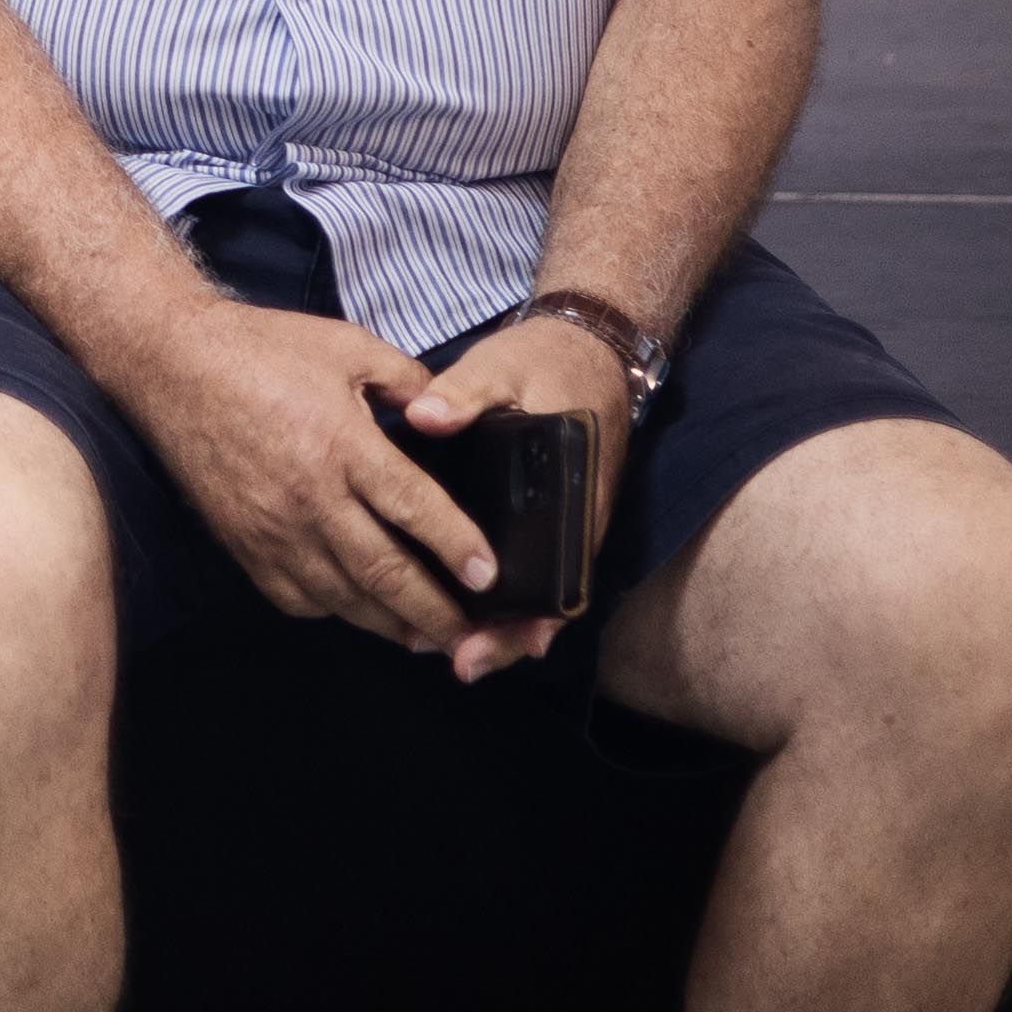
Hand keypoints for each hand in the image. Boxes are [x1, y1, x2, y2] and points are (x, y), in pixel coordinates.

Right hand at [117, 300, 504, 656]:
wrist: (170, 365)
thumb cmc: (261, 349)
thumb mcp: (346, 344)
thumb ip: (406, 379)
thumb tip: (448, 412)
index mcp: (343, 444)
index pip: (414, 508)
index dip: (458, 547)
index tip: (489, 576)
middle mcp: (311, 498)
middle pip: (385, 572)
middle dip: (435, 612)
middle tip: (472, 638)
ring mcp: (273, 529)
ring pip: (344, 597)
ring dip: (391, 624)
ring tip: (427, 639)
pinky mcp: (243, 545)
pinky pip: (297, 597)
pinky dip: (335, 611)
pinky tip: (358, 608)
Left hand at [399, 314, 633, 682]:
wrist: (587, 348)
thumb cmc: (545, 362)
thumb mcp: (503, 367)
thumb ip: (464, 392)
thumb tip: (424, 417)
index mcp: (574, 493)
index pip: (560, 576)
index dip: (527, 619)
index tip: (483, 642)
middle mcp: (576, 521)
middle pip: (548, 600)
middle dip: (505, 637)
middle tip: (458, 662)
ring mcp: (563, 522)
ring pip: (536, 590)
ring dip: (496, 622)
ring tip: (439, 646)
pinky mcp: (545, 516)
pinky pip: (526, 567)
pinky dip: (494, 594)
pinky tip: (447, 604)